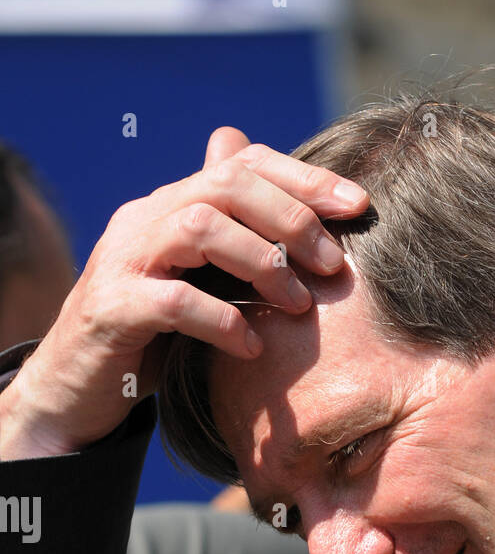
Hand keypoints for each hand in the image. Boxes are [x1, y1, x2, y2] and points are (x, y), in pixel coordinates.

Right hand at [0, 126, 367, 459]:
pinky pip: (174, 301)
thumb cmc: (150, 338)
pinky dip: (222, 321)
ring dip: (262, 263)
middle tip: (332, 265)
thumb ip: (238, 251)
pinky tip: (252, 348)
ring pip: (200, 227)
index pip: (240, 163)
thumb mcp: (200, 286)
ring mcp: (124, 261)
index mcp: (170, 206)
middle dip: (291, 218)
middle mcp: (145, 220)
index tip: (357, 206)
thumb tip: (304, 224)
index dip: (303, 178)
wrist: (77, 390)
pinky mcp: (112, 311)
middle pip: (225, 184)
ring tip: (297, 305)